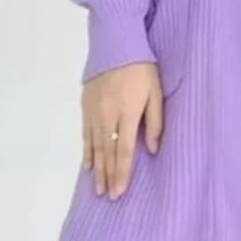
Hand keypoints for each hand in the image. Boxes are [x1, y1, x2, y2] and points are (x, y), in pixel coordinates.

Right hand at [82, 61, 162, 198]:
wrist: (116, 43)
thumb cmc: (141, 67)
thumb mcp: (155, 91)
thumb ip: (154, 121)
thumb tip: (153, 149)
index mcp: (127, 113)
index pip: (125, 150)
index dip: (123, 173)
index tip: (121, 191)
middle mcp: (108, 116)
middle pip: (108, 153)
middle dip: (109, 176)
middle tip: (109, 197)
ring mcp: (94, 112)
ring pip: (95, 146)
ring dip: (97, 169)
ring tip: (97, 188)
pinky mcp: (86, 106)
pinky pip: (85, 134)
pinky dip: (87, 150)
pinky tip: (88, 164)